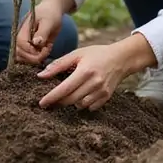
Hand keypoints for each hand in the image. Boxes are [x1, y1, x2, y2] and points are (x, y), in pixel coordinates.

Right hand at [16, 0, 64, 65]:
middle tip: (46, 50)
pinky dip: (36, 59)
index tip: (43, 48)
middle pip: (19, 52)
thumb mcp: (49, 21)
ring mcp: (24, 42)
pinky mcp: (29, 47)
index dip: (30, 50)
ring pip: (21, 57)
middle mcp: (21, 36)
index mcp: (24, 28)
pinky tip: (45, 51)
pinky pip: (28, 58)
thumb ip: (42, 32)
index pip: (20, 43)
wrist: (52, 11)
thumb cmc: (50, 14)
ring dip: (34, 59)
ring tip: (46, 50)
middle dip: (33, 57)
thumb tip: (35, 42)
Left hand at [37, 36, 154, 111]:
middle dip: (58, 102)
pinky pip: (90, 108)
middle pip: (71, 100)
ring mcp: (101, 92)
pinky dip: (83, 104)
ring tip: (69, 94)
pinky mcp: (106, 97)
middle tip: (49, 102)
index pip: (64, 89)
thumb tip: (41, 75)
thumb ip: (58, 64)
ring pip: (80, 105)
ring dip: (71, 102)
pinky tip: (81, 95)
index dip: (51, 97)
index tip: (41, 103)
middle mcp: (94, 83)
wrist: (121, 58)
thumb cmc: (96, 54)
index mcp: (85, 71)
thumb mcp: (77, 54)